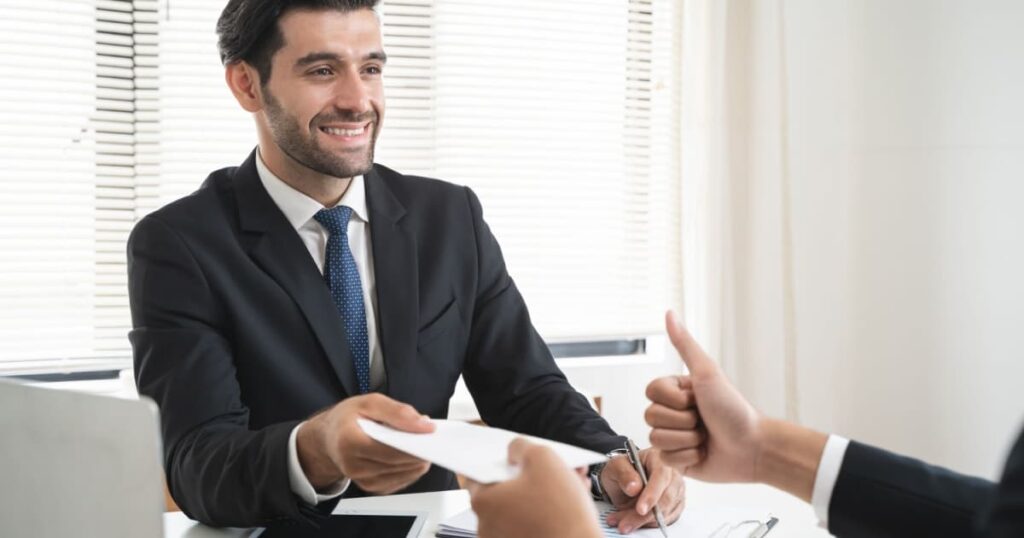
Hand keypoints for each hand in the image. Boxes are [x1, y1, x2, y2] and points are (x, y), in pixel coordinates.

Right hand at [297, 393, 434, 493]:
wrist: (328, 439)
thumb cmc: (347, 419)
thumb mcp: (370, 402)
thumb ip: (398, 411)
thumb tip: (424, 425)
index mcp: (349, 441)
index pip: (390, 449)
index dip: (414, 442)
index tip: (430, 433)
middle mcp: (353, 465)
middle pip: (399, 463)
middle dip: (419, 450)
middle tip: (430, 437)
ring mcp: (362, 480)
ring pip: (403, 474)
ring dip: (417, 460)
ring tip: (420, 443)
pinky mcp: (371, 487)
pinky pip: (400, 481)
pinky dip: (409, 468)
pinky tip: (410, 456)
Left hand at [467, 438, 600, 537]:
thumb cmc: (561, 513)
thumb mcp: (543, 459)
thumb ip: (522, 447)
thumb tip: (515, 450)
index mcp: (483, 501)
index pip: (479, 472)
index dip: (499, 460)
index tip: (513, 456)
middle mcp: (488, 525)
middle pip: (507, 488)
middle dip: (532, 473)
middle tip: (550, 466)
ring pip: (524, 505)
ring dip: (546, 491)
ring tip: (572, 482)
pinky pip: (533, 522)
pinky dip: (548, 511)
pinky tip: (572, 502)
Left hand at [599, 448, 685, 533]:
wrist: (623, 481)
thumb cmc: (621, 471)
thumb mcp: (615, 467)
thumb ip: (623, 474)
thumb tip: (634, 488)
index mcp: (658, 459)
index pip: (661, 476)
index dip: (651, 494)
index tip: (640, 509)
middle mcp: (672, 474)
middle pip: (666, 498)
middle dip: (645, 515)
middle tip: (625, 524)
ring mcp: (676, 491)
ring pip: (665, 512)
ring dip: (642, 521)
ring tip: (622, 522)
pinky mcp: (675, 506)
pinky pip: (665, 520)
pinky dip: (648, 524)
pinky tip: (632, 522)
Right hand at [645, 310, 761, 482]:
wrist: (752, 447)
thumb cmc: (733, 409)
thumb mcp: (707, 373)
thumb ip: (684, 344)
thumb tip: (669, 313)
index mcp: (676, 391)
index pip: (651, 392)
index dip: (674, 399)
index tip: (696, 398)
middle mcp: (673, 412)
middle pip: (651, 416)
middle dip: (682, 420)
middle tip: (703, 420)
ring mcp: (674, 436)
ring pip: (657, 438)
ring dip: (686, 439)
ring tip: (706, 437)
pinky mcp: (677, 459)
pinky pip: (666, 459)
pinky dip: (688, 457)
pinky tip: (703, 452)